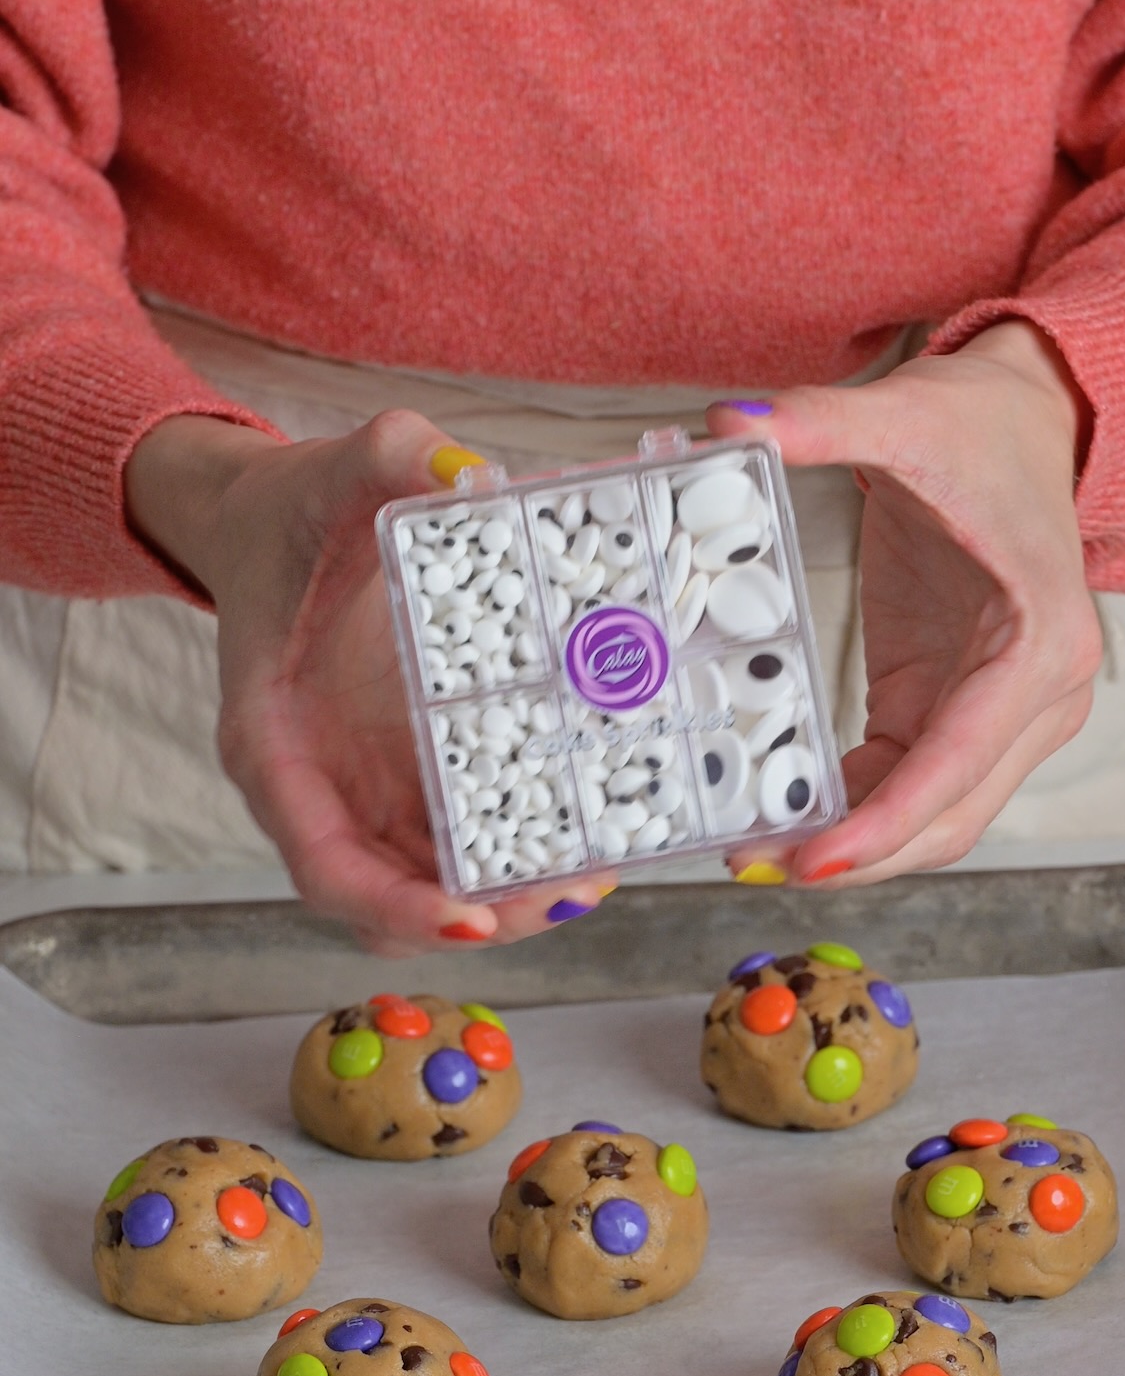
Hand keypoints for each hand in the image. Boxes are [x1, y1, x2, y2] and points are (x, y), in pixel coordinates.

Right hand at [124, 410, 612, 949]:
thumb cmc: (295, 511)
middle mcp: (320, 791)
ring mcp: (369, 794)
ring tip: (599, 878)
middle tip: (576, 894)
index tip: (470, 919)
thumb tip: (466, 470)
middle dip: (482, 916)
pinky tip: (594, 836)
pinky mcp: (415, 782)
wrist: (280, 525)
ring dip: (515, 900)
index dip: (395, 904)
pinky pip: (468, 843)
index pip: (324, 865)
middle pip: (390, 905)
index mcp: (274, 746)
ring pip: (436, 887)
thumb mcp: (335, 469)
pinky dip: (525, 855)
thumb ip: (389, 456)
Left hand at [707, 321, 1102, 883]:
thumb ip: (819, 422)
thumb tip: (731, 424)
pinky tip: (785, 813)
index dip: (885, 822)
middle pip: (949, 817)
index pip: (958, 762)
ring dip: (852, 846)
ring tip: (756, 850)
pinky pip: (905, 784)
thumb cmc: (979, 427)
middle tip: (756, 865)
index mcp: (1040, 643)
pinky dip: (851, 809)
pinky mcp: (956, 709)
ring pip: (932, 818)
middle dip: (858, 856)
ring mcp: (1002, 713)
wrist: (1021, 421)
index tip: (815, 861)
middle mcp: (1040, 697)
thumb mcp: (902, 414)